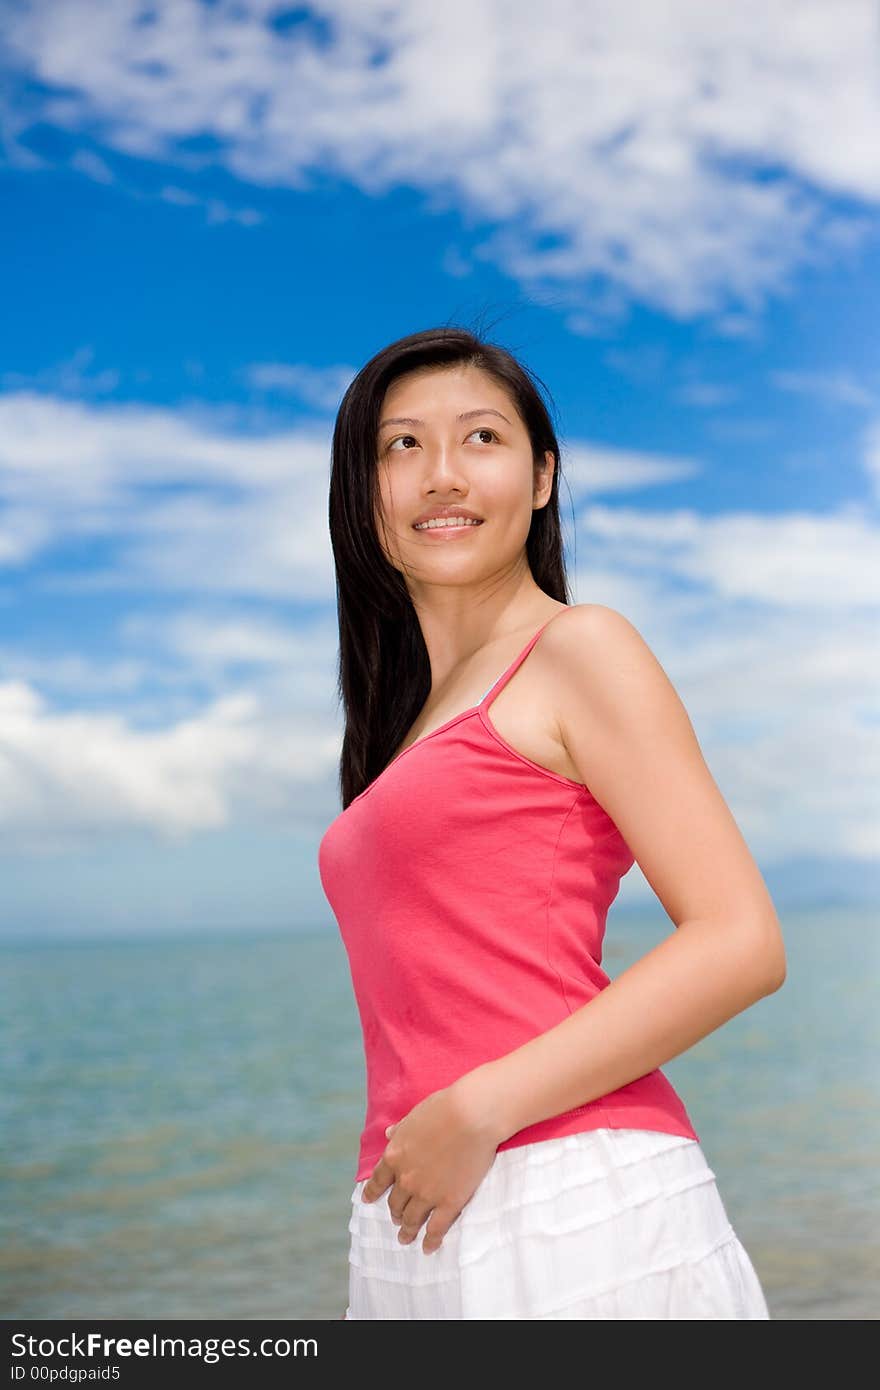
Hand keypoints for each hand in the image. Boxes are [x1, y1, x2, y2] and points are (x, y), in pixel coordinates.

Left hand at [360, 1073, 503, 1254]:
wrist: (470, 1116)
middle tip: (397, 1219)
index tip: (368, 1200)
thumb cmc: (444, 1108)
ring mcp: (427, 1194)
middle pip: (396, 1202)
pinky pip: (436, 1228)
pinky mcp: (449, 1202)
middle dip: (395, 1212)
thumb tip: (388, 1133)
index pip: (379, 1180)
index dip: (373, 1192)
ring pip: (412, 1219)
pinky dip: (430, 1240)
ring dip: (407, 1230)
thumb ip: (400, 1129)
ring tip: (405, 1238)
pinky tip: (427, 1247)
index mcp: (395, 1156)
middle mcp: (406, 1179)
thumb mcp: (414, 1116)